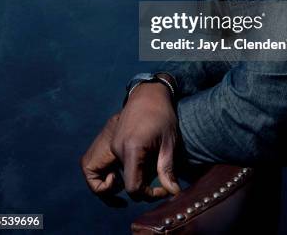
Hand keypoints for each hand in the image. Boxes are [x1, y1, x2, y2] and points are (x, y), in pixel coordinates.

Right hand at [80, 82, 180, 203]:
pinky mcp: (113, 142)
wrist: (148, 93)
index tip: (162, 188)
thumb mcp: (168, 143)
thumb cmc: (162, 115)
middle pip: (129, 181)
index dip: (148, 194)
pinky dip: (133, 164)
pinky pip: (122, 162)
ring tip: (154, 160)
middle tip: (163, 175)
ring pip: (125, 172)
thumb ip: (167, 169)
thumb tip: (174, 193)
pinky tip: (147, 154)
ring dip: (139, 173)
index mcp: (131, 149)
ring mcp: (113, 145)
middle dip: (146, 184)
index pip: (132, 187)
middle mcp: (117, 149)